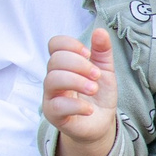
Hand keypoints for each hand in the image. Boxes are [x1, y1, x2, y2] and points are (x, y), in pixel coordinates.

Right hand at [44, 29, 118, 155]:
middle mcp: (53, 78)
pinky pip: (58, 106)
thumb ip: (102, 51)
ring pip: (52, 80)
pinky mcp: (53, 115)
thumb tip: (100, 31)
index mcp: (64, 64)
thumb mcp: (104, 70)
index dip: (70, 45)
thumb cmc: (98, 95)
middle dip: (79, 64)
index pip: (55, 44)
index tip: (88, 54)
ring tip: (94, 89)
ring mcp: (51, 96)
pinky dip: (76, 105)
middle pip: (55, 61)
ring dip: (77, 81)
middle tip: (97, 76)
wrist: (99, 123)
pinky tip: (89, 109)